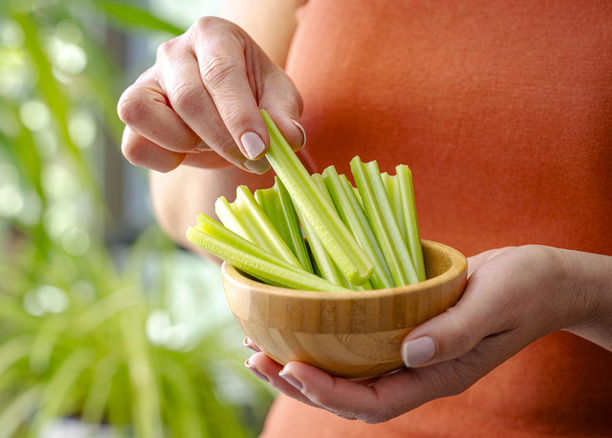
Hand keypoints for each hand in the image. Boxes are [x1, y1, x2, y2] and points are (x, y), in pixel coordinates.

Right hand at [117, 17, 303, 172]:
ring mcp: (145, 81)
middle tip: (251, 159)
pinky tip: (187, 154)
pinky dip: (162, 160)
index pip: (220, 72)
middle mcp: (173, 52)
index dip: (240, 116)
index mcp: (212, 35)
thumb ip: (284, 115)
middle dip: (221, 138)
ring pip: (143, 114)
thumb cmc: (253, 96)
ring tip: (211, 145)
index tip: (259, 149)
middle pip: (187, 98)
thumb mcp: (278, 98)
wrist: (227, 111)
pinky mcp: (133, 114)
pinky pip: (133, 144)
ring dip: (183, 143)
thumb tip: (287, 138)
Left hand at [244, 245, 611, 422]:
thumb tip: (409, 353)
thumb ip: (456, 330)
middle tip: (256, 361)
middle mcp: (418, 372)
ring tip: (260, 349)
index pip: (374, 402)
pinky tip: (297, 325)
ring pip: (347, 375)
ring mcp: (410, 355)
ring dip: (302, 365)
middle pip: (349, 397)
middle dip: (300, 383)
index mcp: (439, 375)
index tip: (292, 368)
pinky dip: (323, 342)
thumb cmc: (525, 287)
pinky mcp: (404, 333)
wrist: (542, 279)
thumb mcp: (495, 301)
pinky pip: (357, 350)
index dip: (330, 392)